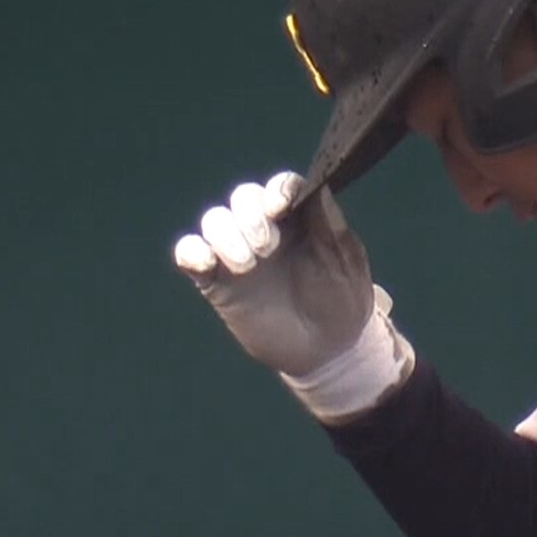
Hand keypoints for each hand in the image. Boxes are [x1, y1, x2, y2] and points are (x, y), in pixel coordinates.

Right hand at [174, 173, 412, 418]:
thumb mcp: (346, 261)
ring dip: (225, 235)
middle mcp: (266, 227)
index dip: (277, 189)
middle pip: (243, 197)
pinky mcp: (216, 281)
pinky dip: (190, 251)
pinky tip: (204, 263)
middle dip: (250, 215)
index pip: (281, 187)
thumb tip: (318, 186)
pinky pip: (190, 253)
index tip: (280, 207)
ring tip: (246, 266)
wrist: (325, 349)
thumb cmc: (341, 299)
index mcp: (299, 218)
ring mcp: (238, 252)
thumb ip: (330, 224)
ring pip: (215, 220)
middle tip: (267, 248)